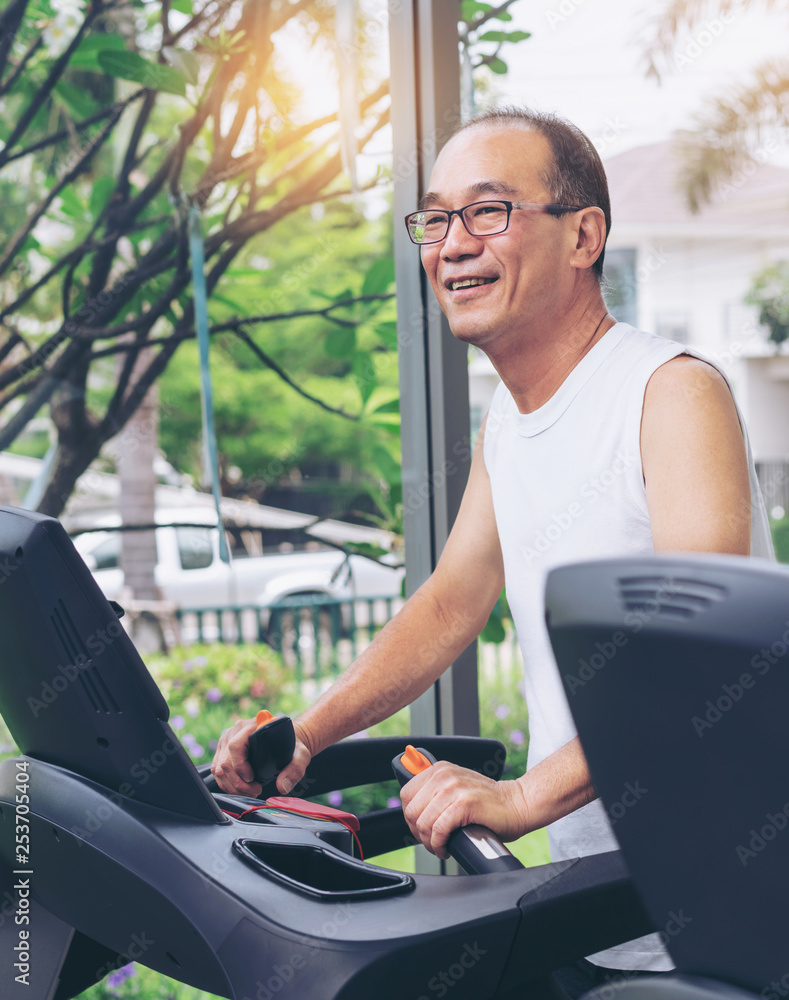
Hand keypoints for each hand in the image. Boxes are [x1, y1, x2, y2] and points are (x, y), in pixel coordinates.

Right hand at [210, 718, 311, 796]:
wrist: (286, 740)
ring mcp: (226, 740)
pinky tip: (241, 789)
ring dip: (232, 786)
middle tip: (255, 791)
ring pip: (219, 769)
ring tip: (250, 791)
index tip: (253, 779)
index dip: (240, 766)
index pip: (235, 746)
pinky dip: (227, 784)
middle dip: (238, 783)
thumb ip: (295, 769)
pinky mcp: (222, 751)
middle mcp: (235, 731)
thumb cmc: (292, 744)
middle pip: (225, 762)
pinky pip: (217, 771)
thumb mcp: (300, 755)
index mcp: (252, 726)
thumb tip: (282, 787)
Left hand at [399, 761, 529, 859]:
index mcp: (439, 769)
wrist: (517, 805)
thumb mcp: (457, 788)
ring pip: (424, 823)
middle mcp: (444, 775)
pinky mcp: (464, 804)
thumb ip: (436, 792)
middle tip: (432, 841)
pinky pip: (438, 830)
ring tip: (440, 846)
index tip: (421, 828)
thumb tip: (413, 811)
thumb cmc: (488, 803)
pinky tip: (446, 848)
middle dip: (418, 833)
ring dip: (429, 843)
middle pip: (412, 811)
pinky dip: (439, 845)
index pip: (406, 794)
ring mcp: (454, 788)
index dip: (410, 817)